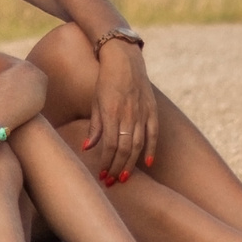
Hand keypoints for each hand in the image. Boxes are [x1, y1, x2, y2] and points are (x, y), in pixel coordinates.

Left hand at [84, 40, 159, 184]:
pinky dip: (151, 149)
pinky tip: (148, 164)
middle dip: (117, 168)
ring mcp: (142, 112)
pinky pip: (153, 134)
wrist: (124, 58)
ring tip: (124, 177)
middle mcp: (128, 114)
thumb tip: (88, 148)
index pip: (110, 145)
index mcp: (111, 112)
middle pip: (124, 149)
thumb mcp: (95, 101)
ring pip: (138, 145)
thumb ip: (95, 126)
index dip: (106, 163)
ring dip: (131, 164)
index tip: (102, 175)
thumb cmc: (105, 81)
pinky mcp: (152, 109)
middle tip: (111, 182)